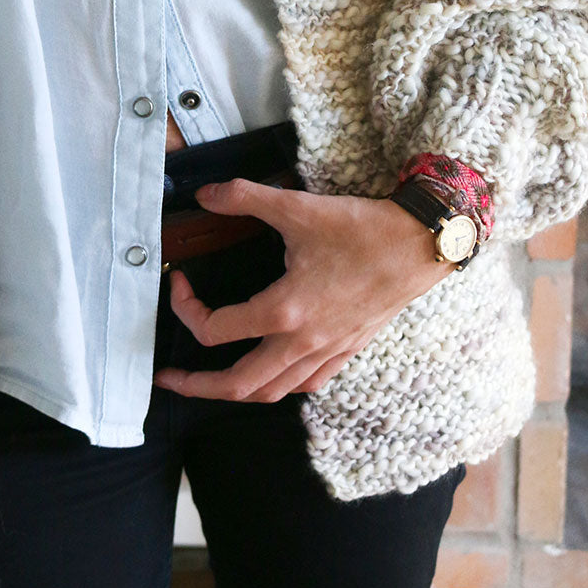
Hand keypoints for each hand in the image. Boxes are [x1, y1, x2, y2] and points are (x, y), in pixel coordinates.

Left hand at [152, 180, 453, 401]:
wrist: (419, 246)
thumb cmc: (361, 228)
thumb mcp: (296, 206)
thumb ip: (244, 198)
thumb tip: (204, 195)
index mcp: (284, 311)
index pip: (215, 330)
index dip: (186, 309)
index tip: (181, 282)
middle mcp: (302, 342)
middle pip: (237, 385)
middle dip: (195, 386)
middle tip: (168, 378)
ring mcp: (326, 352)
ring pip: (271, 392)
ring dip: (234, 390)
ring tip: (210, 381)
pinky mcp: (345, 350)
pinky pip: (303, 385)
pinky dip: (277, 385)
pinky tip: (269, 369)